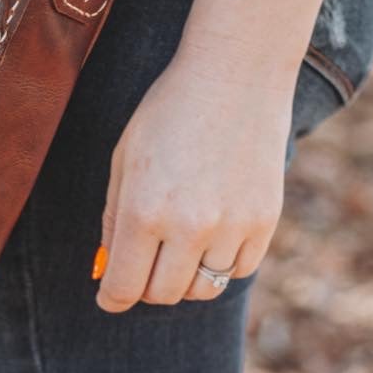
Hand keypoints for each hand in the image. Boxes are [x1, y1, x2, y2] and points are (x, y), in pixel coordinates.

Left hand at [95, 46, 293, 310]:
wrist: (236, 74)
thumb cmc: (169, 112)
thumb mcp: (125, 159)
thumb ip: (114, 219)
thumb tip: (108, 270)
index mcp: (143, 210)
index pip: (123, 288)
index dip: (112, 298)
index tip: (110, 296)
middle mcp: (188, 225)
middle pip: (162, 295)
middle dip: (146, 287)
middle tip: (145, 265)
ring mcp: (231, 226)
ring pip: (203, 288)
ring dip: (186, 276)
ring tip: (181, 244)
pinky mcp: (264, 221)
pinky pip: (238, 270)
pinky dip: (223, 262)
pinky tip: (215, 230)